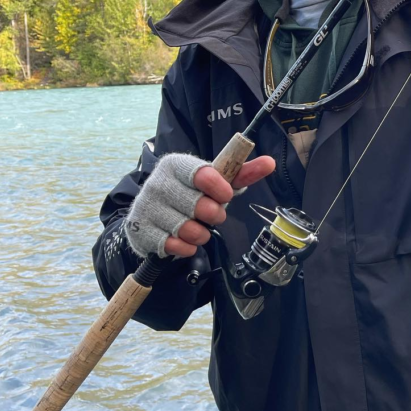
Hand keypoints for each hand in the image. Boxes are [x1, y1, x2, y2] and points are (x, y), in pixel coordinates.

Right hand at [124, 152, 275, 258]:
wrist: (153, 214)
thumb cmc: (191, 193)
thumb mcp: (215, 181)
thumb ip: (241, 172)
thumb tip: (269, 163)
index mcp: (176, 164)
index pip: (201, 173)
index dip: (218, 187)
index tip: (226, 196)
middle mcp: (157, 182)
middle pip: (197, 205)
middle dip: (213, 215)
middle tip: (213, 215)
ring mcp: (146, 207)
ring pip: (186, 228)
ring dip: (200, 234)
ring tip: (198, 228)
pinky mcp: (140, 230)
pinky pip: (173, 245)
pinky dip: (186, 247)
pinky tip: (184, 241)